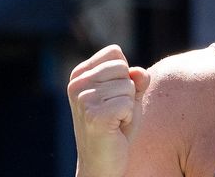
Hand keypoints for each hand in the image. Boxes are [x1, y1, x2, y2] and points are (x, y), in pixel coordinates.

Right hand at [67, 45, 150, 176]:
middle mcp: (76, 84)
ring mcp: (82, 99)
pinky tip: (115, 127)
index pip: (114, 52)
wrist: (103, 162)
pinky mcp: (94, 114)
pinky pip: (128, 103)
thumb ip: (136, 79)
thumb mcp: (129, 96)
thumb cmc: (117, 126)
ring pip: (128, 85)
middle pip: (122, 67)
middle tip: (115, 111)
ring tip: (114, 120)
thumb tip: (138, 72)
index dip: (124, 74)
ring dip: (128, 105)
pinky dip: (129, 117)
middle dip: (128, 90)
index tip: (113, 95)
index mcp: (79, 74)